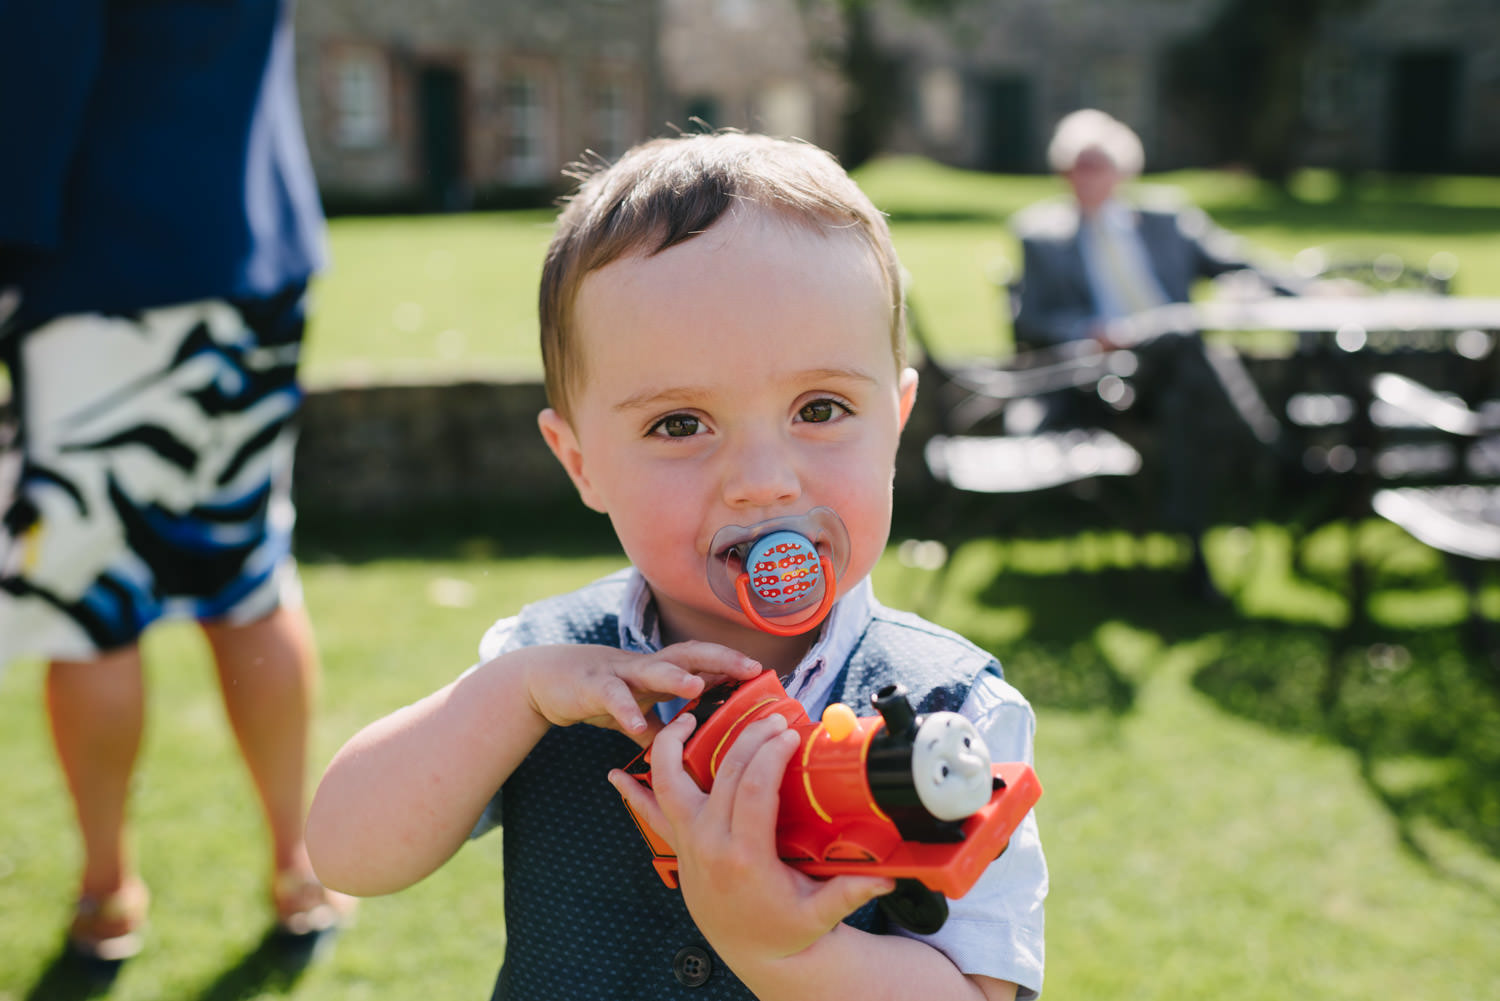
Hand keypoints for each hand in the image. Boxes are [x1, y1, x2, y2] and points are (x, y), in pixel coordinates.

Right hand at [524, 642, 759, 745]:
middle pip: (689, 654)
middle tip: (749, 669)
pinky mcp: (592, 685)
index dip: (735, 665)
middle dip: (720, 659)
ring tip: (698, 687)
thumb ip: (664, 728)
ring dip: (675, 677)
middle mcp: (647, 666)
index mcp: (662, 671)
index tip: (768, 675)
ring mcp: (620, 672)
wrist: (546, 679)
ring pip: (652, 669)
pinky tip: (637, 727)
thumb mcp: (639, 709)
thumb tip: (693, 752)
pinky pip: (612, 697)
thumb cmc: (600, 691)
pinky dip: (625, 711)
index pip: (706, 662)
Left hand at [611, 711, 894, 969]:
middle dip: (748, 738)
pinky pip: (647, 815)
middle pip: (722, 773)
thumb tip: (886, 878)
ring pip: (667, 784)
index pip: (753, 787)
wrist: (753, 953)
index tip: (790, 732)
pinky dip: (631, 793)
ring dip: (671, 747)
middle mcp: (708, 844)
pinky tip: (616, 773)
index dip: (771, 752)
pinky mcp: (679, 845)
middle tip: (772, 719)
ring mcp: (688, 842)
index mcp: (744, 855)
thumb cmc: (787, 929)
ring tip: (687, 719)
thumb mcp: (821, 913)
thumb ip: (850, 892)